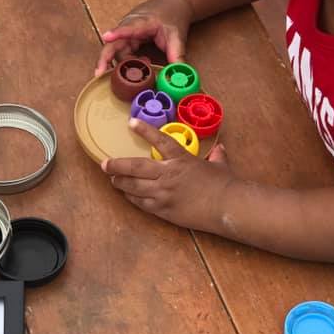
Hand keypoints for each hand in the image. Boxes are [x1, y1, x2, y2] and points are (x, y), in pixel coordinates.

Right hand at [95, 0, 192, 75]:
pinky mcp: (127, 38)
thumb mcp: (177, 36)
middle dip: (105, 57)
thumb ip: (177, 56)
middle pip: (114, 42)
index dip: (117, 33)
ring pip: (117, 50)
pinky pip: (122, 52)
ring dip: (122, 64)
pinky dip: (127, 62)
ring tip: (138, 72)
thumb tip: (179, 76)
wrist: (172, 4)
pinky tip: (141, 66)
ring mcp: (126, 31)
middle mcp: (129, 25)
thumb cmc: (172, 16)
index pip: (128, 27)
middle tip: (99, 73)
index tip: (106, 37)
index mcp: (143, 21)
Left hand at [101, 118, 231, 231]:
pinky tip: (127, 196)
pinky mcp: (164, 210)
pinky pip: (142, 204)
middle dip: (117, 165)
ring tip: (113, 180)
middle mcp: (168, 174)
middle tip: (105, 164)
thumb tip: (220, 149)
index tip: (131, 123)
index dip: (145, 130)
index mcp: (182, 159)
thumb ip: (217, 156)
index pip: (160, 140)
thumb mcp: (221, 166)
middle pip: (135, 167)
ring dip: (121, 183)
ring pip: (134, 187)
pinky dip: (132, 198)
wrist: (228, 207)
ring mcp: (164, 193)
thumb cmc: (226, 184)